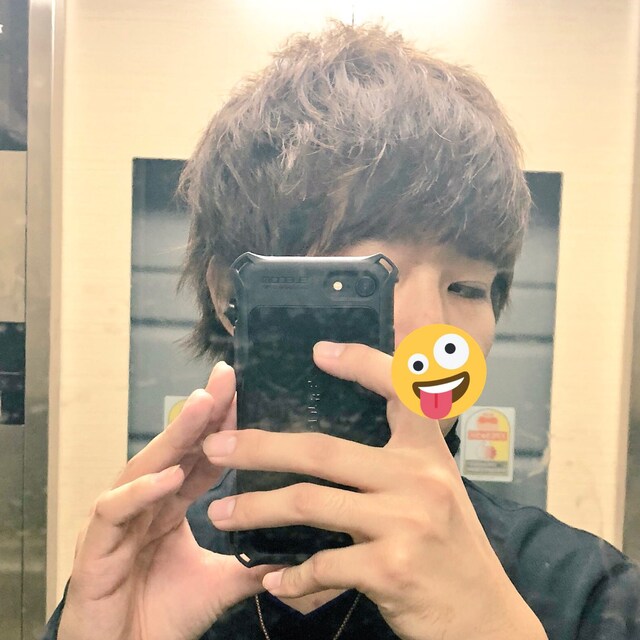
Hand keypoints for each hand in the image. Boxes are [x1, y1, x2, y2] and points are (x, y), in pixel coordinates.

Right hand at [58, 362, 277, 639]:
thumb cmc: (162, 616)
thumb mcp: (218, 584)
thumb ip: (251, 563)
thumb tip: (297, 551)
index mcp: (170, 505)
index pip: (199, 456)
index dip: (221, 427)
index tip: (246, 393)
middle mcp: (144, 503)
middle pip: (174, 450)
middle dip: (200, 413)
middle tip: (225, 378)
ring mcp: (118, 521)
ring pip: (145, 468)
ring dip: (173, 437)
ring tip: (202, 407)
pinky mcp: (96, 548)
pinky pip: (115, 511)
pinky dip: (141, 492)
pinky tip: (168, 474)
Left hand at [203, 343, 546, 639]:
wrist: (486, 618)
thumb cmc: (452, 550)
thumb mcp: (437, 490)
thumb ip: (396, 465)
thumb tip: (328, 452)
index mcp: (428, 451)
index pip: (399, 389)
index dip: (360, 363)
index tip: (318, 351)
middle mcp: (418, 477)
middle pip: (322, 450)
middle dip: (259, 448)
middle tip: (216, 445)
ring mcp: (405, 521)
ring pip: (309, 503)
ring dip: (255, 511)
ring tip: (220, 514)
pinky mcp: (391, 568)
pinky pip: (322, 564)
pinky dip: (291, 574)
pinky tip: (272, 578)